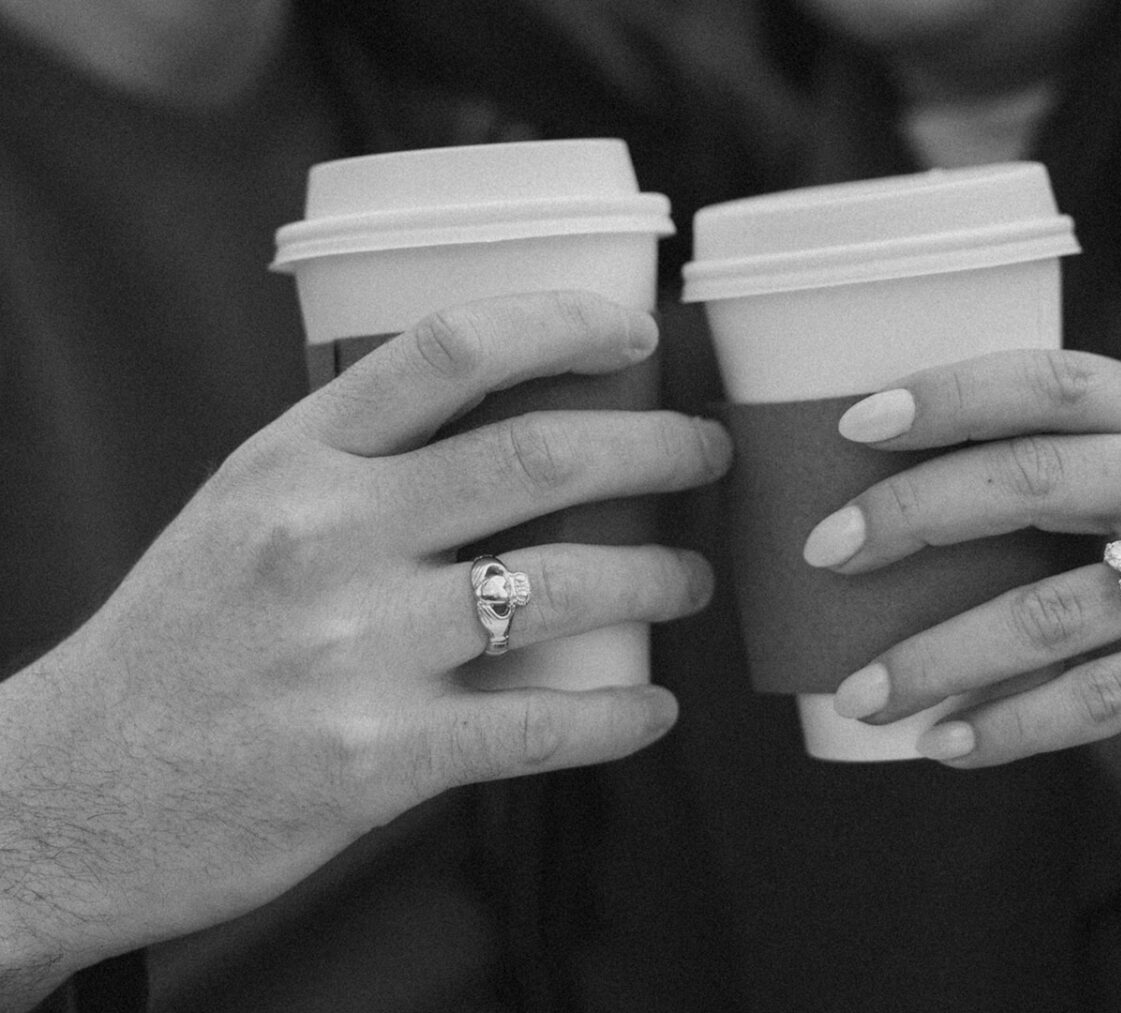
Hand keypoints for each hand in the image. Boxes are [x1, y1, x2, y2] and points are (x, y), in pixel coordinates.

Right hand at [0, 292, 730, 998]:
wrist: (72, 794)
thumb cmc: (175, 644)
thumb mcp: (242, 512)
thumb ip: (355, 468)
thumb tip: (505, 429)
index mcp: (293, 459)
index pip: (449, 349)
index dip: (564, 324)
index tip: (635, 336)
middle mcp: (326, 539)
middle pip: (538, 458)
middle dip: (657, 448)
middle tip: (704, 454)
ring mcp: (354, 652)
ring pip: (563, 588)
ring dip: (659, 578)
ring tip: (690, 579)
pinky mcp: (378, 761)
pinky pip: (542, 728)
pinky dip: (621, 716)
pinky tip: (654, 708)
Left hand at [802, 349, 1120, 822]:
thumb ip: (1048, 475)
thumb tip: (868, 504)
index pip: (1049, 380)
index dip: (949, 394)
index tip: (855, 423)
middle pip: (1037, 480)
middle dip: (914, 515)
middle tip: (826, 555)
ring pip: (1055, 609)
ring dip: (940, 657)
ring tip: (861, 693)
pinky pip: (1100, 698)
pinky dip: (1011, 726)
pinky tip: (944, 744)